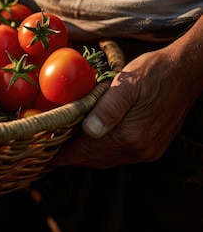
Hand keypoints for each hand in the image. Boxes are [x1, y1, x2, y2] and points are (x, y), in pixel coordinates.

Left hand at [56, 46, 200, 167]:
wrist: (186, 71)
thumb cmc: (154, 72)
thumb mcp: (126, 85)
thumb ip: (107, 109)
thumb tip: (88, 131)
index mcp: (130, 136)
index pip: (88, 152)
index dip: (65, 153)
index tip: (45, 153)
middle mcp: (139, 149)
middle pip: (96, 160)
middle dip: (73, 155)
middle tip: (51, 147)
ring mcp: (148, 150)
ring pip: (108, 159)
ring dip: (88, 154)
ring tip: (67, 143)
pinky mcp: (153, 147)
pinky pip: (121, 154)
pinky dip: (103, 150)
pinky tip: (92, 139)